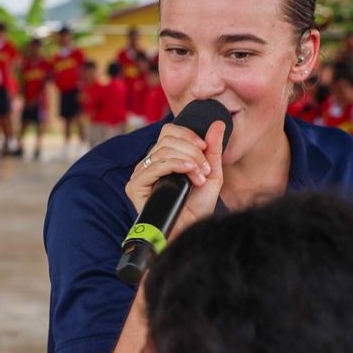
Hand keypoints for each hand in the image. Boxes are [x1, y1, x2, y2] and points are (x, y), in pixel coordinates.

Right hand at [125, 120, 225, 239]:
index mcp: (165, 157)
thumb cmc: (200, 206)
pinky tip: (188, 172)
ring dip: (187, 160)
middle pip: (167, 140)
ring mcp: (141, 174)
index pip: (169, 131)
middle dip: (191, 151)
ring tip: (199, 178)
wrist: (193, 229)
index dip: (187, 135)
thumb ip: (213, 149)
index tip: (204, 147)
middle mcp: (150, 164)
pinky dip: (173, 165)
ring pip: (162, 152)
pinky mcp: (135, 187)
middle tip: (204, 169)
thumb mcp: (211, 173)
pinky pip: (153, 167)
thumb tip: (218, 123)